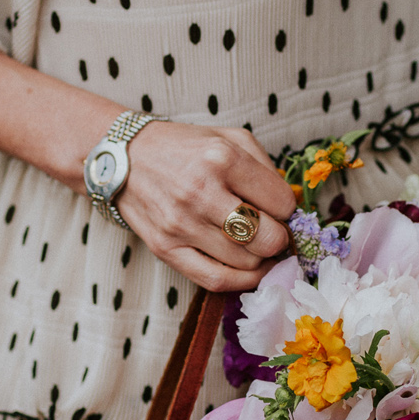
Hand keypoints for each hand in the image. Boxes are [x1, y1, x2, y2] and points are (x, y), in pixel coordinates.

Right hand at [118, 122, 295, 291]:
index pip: (281, 203)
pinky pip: (215, 280)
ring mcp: (181, 224)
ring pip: (246, 263)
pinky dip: (241, 281)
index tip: (279, 209)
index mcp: (222, 158)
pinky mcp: (166, 249)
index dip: (287, 210)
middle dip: (279, 239)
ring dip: (261, 259)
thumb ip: (267, 169)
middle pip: (267, 238)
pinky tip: (248, 269)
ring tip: (257, 245)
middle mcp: (201, 192)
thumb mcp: (230, 138)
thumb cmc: (184, 147)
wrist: (127, 158)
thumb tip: (292, 209)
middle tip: (273, 231)